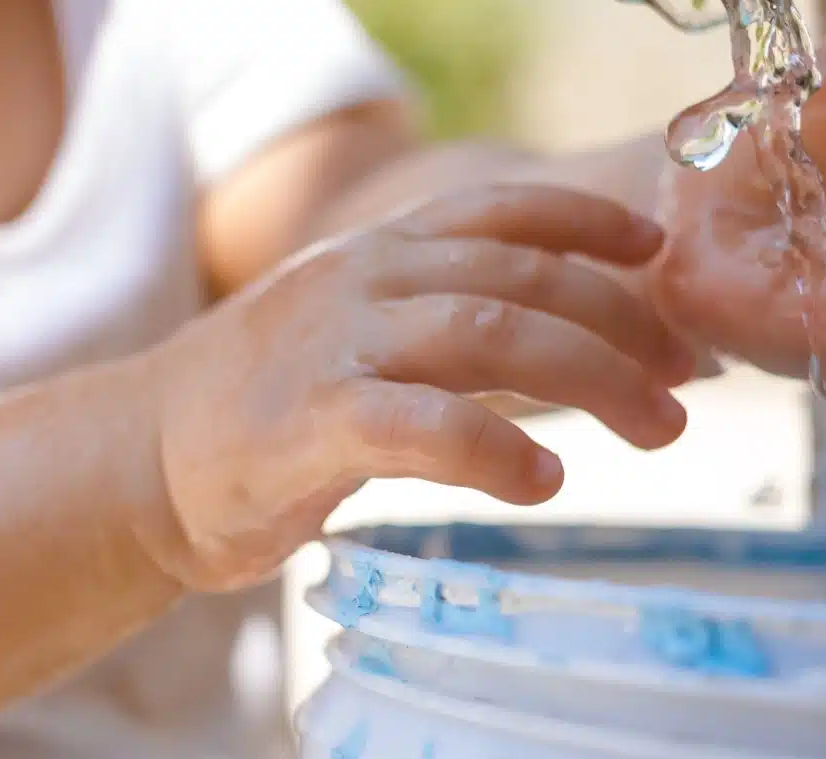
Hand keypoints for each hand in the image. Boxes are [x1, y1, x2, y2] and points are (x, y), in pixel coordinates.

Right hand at [141, 185, 691, 590]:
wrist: (141, 459)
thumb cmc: (274, 404)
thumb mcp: (364, 335)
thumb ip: (453, 325)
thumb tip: (578, 346)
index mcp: (381, 251)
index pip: (503, 209)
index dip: (591, 222)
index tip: (656, 251)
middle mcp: (365, 277)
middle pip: (524, 275)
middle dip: (623, 324)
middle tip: (685, 380)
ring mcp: (336, 343)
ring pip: (492, 333)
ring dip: (595, 379)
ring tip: (659, 429)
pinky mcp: (310, 422)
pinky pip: (426, 425)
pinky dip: (498, 450)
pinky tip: (545, 482)